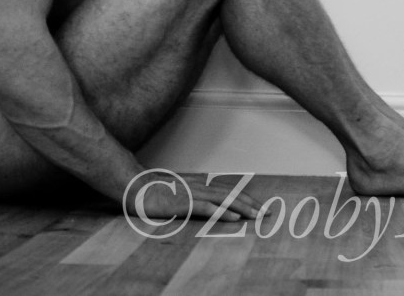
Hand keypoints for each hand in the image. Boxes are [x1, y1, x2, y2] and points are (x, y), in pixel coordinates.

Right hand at [126, 171, 262, 224]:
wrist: (136, 187)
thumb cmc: (156, 191)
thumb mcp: (179, 193)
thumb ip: (193, 197)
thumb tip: (208, 205)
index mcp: (200, 184)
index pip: (228, 191)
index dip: (245, 199)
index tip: (259, 207)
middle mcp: (200, 186)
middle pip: (231, 194)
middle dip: (250, 204)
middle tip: (267, 213)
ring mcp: (192, 193)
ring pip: (223, 200)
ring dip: (242, 208)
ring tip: (257, 215)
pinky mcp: (184, 202)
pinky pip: (207, 207)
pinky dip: (222, 212)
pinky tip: (233, 218)